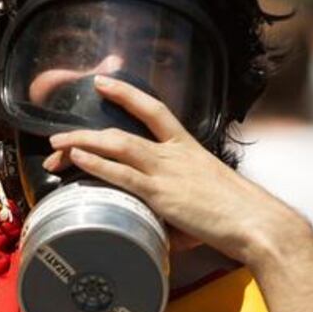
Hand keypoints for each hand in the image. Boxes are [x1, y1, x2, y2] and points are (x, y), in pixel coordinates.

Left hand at [42, 75, 311, 267]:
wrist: (256, 222)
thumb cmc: (239, 215)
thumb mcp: (205, 199)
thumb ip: (179, 207)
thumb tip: (166, 228)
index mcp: (188, 148)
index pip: (154, 110)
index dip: (126, 94)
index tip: (103, 83)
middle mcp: (174, 154)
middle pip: (123, 130)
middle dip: (87, 132)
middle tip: (59, 135)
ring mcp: (166, 172)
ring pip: (117, 147)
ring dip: (83, 145)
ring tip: (57, 147)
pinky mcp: (161, 194)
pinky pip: (121, 174)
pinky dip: (96, 165)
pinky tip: (78, 161)